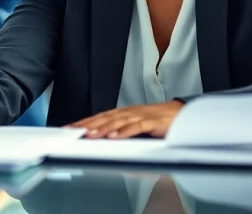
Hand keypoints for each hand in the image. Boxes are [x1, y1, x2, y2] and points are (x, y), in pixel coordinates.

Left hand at [67, 100, 184, 138]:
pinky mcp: (152, 122)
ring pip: (118, 121)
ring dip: (103, 128)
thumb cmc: (158, 121)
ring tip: (91, 135)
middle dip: (89, 125)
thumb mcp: (136, 124)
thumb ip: (121, 130)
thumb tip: (104, 139)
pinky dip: (125, 131)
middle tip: (75, 132)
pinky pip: (137, 126)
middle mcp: (129, 112)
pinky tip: (115, 136)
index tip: (70, 128)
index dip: (85, 122)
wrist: (181, 114)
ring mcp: (140, 116)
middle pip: (105, 118)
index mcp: (124, 113)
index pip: (100, 116)